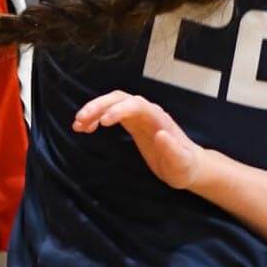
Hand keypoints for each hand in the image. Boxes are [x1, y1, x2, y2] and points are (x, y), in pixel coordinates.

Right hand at [73, 91, 204, 191]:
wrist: (189, 167)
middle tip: (80, 120)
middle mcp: (148, 113)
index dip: (118, 110)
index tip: (103, 122)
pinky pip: (112, 113)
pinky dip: (97, 118)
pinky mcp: (134, 124)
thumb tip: (160, 135)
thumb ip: (173, 150)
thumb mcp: (182, 164)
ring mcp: (140, 117)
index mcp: (159, 119)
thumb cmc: (185, 167)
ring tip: (77, 125)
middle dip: (99, 106)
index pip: (136, 105)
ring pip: (113, 103)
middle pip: (120, 99)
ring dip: (94, 110)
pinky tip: (85, 128)